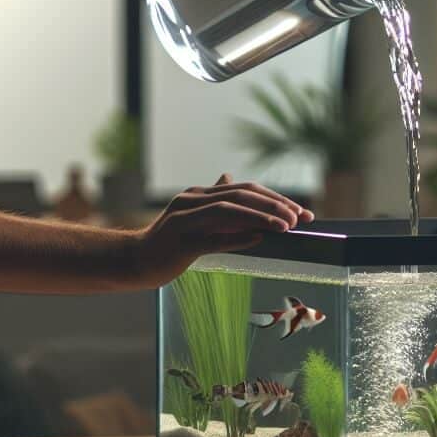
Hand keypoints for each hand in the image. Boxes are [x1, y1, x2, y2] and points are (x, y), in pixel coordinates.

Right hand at [131, 173, 313, 289]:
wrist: (135, 259)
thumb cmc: (168, 241)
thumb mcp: (191, 214)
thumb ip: (212, 198)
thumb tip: (229, 177)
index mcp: (198, 193)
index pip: (245, 189)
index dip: (275, 198)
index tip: (301, 212)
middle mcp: (192, 200)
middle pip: (240, 195)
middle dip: (274, 205)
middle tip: (300, 218)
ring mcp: (185, 220)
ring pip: (229, 211)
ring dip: (260, 216)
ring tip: (285, 227)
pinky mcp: (181, 243)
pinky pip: (213, 238)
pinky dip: (238, 237)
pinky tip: (259, 239)